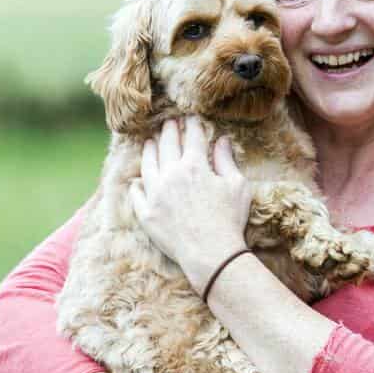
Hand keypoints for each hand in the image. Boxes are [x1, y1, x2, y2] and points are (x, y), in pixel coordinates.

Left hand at [131, 117, 251, 291]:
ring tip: (151, 142)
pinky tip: (138, 180)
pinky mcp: (146, 214)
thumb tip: (222, 140)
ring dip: (150, 150)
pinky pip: (136, 194)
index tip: (191, 118)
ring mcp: (155, 194)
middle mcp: (171, 174)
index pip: (191, 137)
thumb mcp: (237, 186)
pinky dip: (137, 184)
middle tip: (169, 123)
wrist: (212, 254)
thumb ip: (226, 160)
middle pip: (166, 145)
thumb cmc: (229, 220)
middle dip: (169, 130)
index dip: (192, 124)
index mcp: (194, 165)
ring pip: (148, 164)